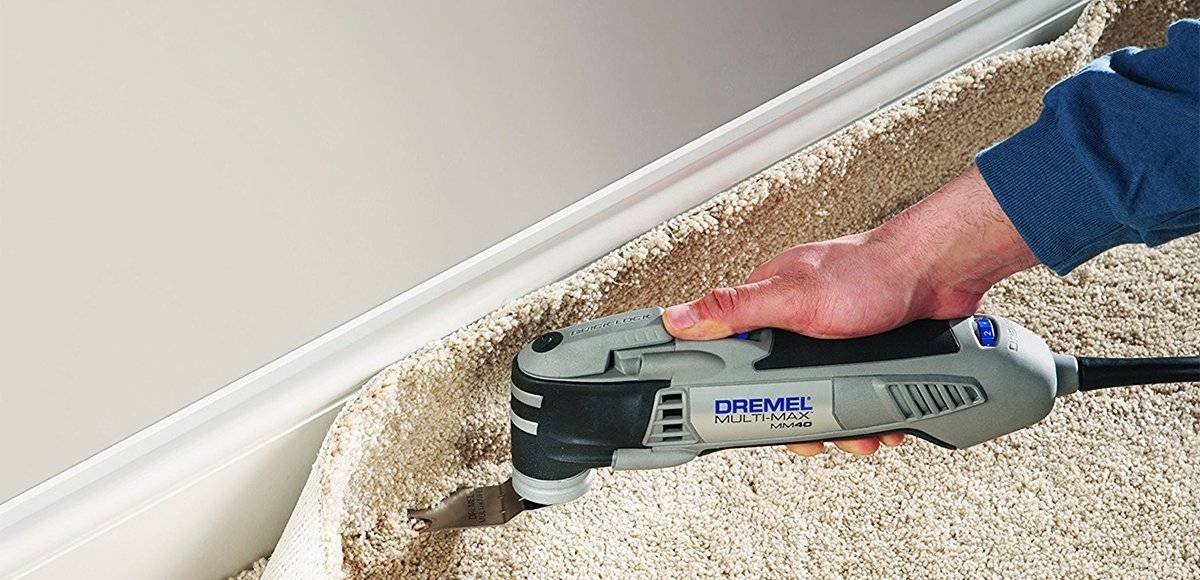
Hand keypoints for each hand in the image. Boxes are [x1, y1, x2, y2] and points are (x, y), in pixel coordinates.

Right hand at [662, 164, 1037, 455]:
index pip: (732, 359)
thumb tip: (678, 318)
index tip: (743, 421)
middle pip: (781, 391)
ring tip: (859, 434)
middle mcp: (797, 325)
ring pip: (824, 400)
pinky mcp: (866, 355)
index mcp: (767, 308)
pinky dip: (873, 414)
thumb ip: (734, 309)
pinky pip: (859, 396)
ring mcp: (833, 342)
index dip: (735, 396)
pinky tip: (884, 419)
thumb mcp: (792, 296)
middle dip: (802, 421)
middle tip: (815, 436)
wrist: (940, 272)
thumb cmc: (870, 272)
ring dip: (844, 425)